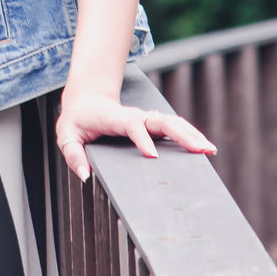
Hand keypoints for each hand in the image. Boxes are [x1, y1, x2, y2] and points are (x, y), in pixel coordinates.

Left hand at [56, 89, 217, 182]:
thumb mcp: (67, 135)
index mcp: (114, 118)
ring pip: (172, 122)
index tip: (152, 156)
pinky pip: (173, 127)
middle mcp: (134, 116)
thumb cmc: (77, 120)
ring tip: (209, 150)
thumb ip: (74, 155)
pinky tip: (204, 148)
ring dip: (191, 134)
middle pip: (161, 121)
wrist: (86, 99)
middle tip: (200, 149)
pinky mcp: (151, 124)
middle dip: (182, 134)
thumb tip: (86, 176)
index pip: (132, 126)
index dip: (142, 138)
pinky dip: (189, 135)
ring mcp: (145, 119)